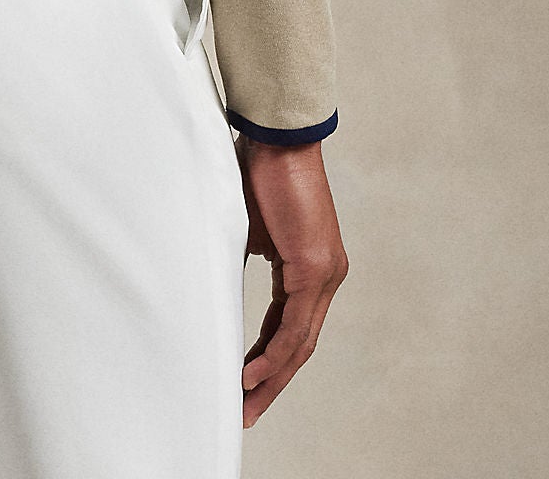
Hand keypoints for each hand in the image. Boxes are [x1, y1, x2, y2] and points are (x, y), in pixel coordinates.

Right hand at [238, 136, 346, 427]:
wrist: (277, 136)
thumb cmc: (260, 169)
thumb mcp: (249, 227)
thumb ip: (246, 258)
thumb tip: (222, 280)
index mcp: (311, 266)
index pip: (292, 327)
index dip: (270, 358)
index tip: (246, 382)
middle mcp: (326, 275)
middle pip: (300, 345)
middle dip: (272, 382)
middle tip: (249, 411)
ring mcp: (324, 273)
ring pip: (299, 342)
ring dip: (272, 377)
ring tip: (247, 403)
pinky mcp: (315, 266)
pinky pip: (294, 325)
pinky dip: (273, 353)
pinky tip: (253, 374)